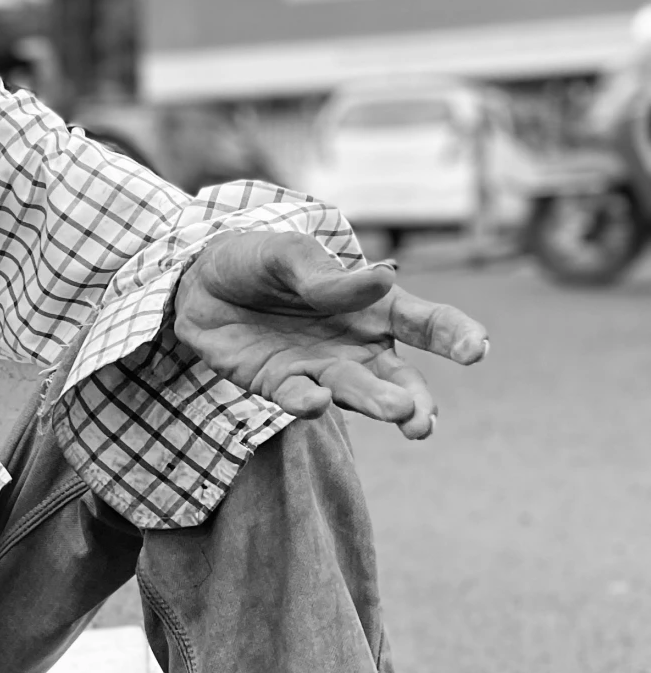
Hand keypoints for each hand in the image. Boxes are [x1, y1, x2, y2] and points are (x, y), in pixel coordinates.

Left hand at [172, 230, 488, 438]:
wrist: (197, 283)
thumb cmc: (257, 260)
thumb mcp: (288, 254)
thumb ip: (329, 276)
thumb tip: (384, 278)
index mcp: (374, 305)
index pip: (426, 322)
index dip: (455, 335)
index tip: (476, 349)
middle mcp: (357, 344)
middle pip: (399, 377)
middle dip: (416, 399)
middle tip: (423, 418)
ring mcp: (321, 368)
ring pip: (356, 394)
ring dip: (375, 405)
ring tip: (398, 415)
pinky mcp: (281, 386)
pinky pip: (299, 399)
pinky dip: (307, 402)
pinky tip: (315, 401)